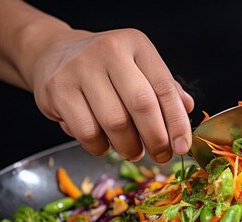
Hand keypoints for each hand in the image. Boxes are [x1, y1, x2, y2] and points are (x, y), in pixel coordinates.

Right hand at [26, 28, 193, 162]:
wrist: (54, 54)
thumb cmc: (105, 67)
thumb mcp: (138, 68)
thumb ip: (163, 89)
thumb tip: (187, 109)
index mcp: (136, 45)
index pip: (164, 88)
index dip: (177, 122)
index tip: (182, 147)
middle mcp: (109, 51)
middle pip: (141, 105)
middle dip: (156, 139)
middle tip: (161, 156)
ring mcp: (80, 69)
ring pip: (115, 123)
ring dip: (129, 147)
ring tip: (133, 151)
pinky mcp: (58, 90)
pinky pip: (88, 133)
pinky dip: (101, 147)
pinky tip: (105, 143)